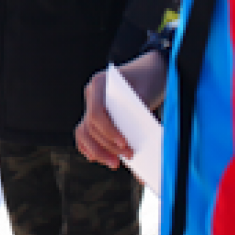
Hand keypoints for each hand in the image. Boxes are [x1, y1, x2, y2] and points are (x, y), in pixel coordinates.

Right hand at [75, 51, 165, 168]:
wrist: (149, 71)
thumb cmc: (149, 80)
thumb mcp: (148, 93)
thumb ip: (141, 116)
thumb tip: (139, 148)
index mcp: (99, 83)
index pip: (96, 113)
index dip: (108, 131)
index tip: (124, 144)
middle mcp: (91, 95)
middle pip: (90, 127)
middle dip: (108, 146)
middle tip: (129, 156)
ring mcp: (91, 106)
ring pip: (85, 134)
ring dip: (98, 151)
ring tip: (115, 164)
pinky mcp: (96, 117)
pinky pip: (86, 136)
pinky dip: (92, 148)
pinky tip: (103, 159)